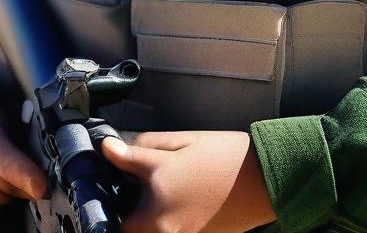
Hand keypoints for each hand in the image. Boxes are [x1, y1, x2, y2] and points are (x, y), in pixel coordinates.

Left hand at [100, 130, 277, 232]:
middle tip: (124, 185)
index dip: (102, 193)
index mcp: (155, 205)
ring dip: (140, 216)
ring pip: (144, 230)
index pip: (109, 211)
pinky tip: (169, 199)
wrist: (264, 180)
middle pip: (126, 228)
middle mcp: (163, 231)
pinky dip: (159, 219)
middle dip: (122, 208)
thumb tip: (110, 150)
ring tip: (146, 191)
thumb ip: (139, 149)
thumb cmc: (224, 157)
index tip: (102, 174)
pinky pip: (164, 232)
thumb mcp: (179, 143)